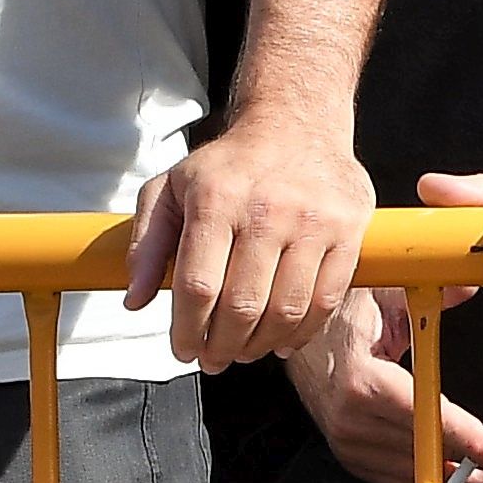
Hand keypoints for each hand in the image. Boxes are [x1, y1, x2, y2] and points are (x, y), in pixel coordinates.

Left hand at [125, 111, 372, 370]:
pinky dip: (302, 333)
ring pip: (286, 310)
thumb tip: (134, 299)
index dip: (186, 330)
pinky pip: (326, 300)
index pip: (197, 285)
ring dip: (260, 346)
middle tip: (213, 359)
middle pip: (242, 305)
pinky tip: (283, 341)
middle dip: (221, 346)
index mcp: (216, 198)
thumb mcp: (171, 188)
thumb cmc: (229, 164)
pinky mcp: (348, 230)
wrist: (297, 123)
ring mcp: (313, 221)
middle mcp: (267, 209)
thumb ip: (147, 242)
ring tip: (244, 352)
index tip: (182, 349)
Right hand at [285, 289, 482, 482]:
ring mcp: (349, 443)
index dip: (471, 441)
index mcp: (362, 381)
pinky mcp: (351, 455)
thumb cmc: (346, 309)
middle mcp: (352, 421)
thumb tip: (470, 286)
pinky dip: (439, 482)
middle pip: (429, 456)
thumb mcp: (388, 291)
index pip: (426, 419)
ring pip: (419, 475)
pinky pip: (401, 479)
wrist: (296, 333)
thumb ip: (431, 293)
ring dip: (470, 480)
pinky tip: (474, 482)